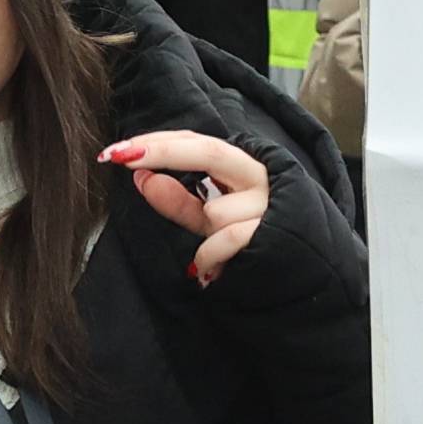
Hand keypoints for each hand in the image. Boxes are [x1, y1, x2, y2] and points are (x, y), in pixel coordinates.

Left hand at [101, 129, 269, 280]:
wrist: (303, 282)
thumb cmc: (253, 243)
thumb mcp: (210, 222)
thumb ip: (180, 201)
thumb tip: (142, 177)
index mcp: (244, 167)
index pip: (198, 142)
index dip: (158, 142)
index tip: (119, 149)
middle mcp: (261, 177)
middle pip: (210, 152)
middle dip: (164, 152)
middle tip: (124, 156)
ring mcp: (270, 205)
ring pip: (215, 210)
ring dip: (205, 234)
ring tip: (214, 252)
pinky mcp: (275, 234)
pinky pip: (226, 239)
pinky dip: (211, 255)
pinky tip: (210, 270)